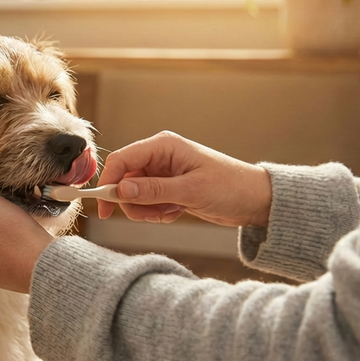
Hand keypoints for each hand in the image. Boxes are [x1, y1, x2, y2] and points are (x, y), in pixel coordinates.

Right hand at [97, 131, 271, 227]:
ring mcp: (162, 173)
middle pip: (124, 180)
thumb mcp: (190, 190)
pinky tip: (177, 212)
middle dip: (134, 202)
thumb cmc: (230, 187)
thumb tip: (121, 190)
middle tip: (154, 214)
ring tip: (171, 212)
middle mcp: (159, 157)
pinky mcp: (167, 188)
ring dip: (147, 210)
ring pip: (134, 195)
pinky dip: (157, 213)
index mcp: (163, 146)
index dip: (109, 182)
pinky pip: (147, 203)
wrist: (255, 200)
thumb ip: (153, 191)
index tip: (104, 207)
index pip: (122, 160)